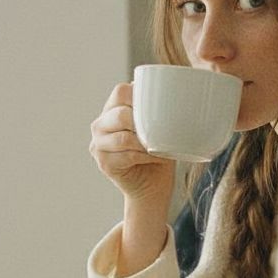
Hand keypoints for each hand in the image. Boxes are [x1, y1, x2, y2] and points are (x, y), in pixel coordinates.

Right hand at [89, 83, 174, 210]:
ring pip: (123, 138)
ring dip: (146, 143)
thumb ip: (158, 110)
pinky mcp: (104, 163)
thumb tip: (179, 94)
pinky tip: (156, 157)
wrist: (152, 186)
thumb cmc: (158, 152)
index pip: (121, 91)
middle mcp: (100, 125)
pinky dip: (145, 157)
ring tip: (160, 146)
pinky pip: (126, 156)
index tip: (158, 107)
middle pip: (120, 114)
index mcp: (112, 109)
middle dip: (143, 123)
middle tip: (160, 131)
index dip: (140, 96)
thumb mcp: (159, 127)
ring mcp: (98, 145)